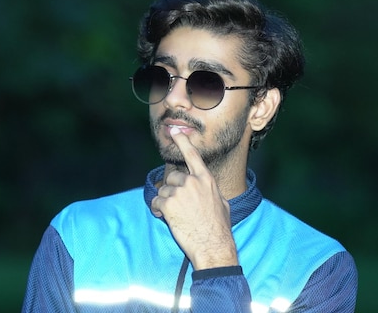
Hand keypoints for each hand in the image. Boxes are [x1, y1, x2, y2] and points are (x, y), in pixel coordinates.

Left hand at [151, 127, 237, 269]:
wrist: (213, 245)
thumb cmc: (219, 228)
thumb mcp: (222, 203)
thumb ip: (210, 191)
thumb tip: (206, 190)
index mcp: (206, 179)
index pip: (192, 155)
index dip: (183, 142)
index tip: (175, 131)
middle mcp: (192, 182)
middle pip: (173, 178)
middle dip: (173, 191)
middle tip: (181, 208)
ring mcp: (180, 192)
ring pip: (163, 191)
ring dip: (165, 203)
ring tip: (177, 216)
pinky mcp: (169, 204)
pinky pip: (156, 203)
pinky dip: (158, 211)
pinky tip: (167, 219)